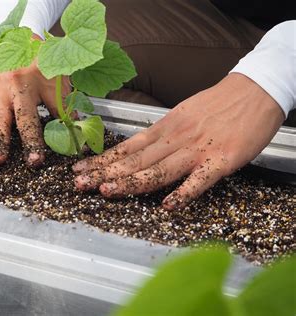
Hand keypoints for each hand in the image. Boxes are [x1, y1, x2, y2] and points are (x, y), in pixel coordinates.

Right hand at [0, 48, 69, 166]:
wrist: (9, 38)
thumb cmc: (36, 61)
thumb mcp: (55, 79)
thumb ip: (64, 106)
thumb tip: (78, 134)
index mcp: (37, 80)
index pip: (53, 109)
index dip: (63, 128)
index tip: (70, 144)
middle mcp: (14, 86)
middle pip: (23, 117)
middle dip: (29, 140)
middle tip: (34, 161)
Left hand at [73, 73, 284, 209]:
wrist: (255, 90)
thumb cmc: (218, 104)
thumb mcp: (182, 114)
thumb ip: (161, 134)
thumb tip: (138, 149)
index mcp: (165, 128)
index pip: (127, 148)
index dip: (102, 161)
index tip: (81, 171)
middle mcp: (175, 138)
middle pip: (135, 160)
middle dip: (105, 174)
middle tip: (80, 184)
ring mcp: (197, 150)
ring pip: (159, 169)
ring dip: (132, 182)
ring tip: (107, 191)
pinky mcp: (222, 160)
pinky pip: (200, 179)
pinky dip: (184, 192)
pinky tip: (168, 205)